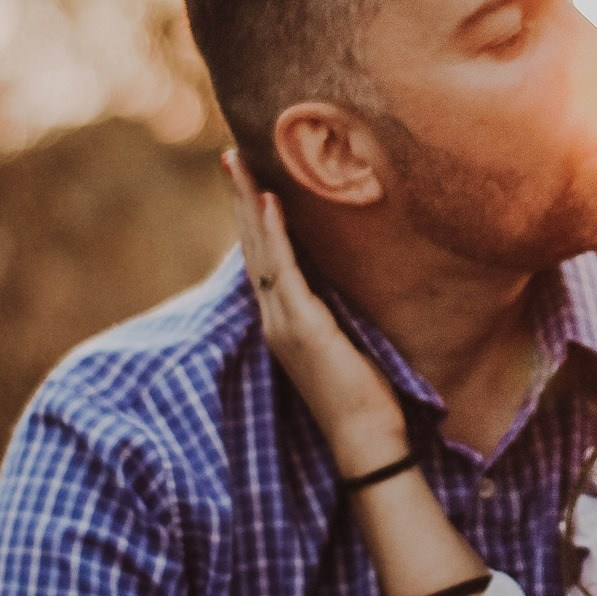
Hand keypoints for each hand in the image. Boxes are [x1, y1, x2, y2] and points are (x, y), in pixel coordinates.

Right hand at [221, 149, 405, 459]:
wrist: (366, 440)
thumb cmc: (364, 397)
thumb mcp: (347, 342)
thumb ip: (337, 312)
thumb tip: (347, 281)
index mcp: (284, 320)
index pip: (264, 259)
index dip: (252, 219)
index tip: (247, 179)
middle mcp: (276, 318)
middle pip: (251, 247)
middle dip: (239, 198)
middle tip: (230, 155)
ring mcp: (285, 323)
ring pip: (260, 252)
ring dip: (248, 204)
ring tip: (239, 163)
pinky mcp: (304, 328)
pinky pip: (285, 273)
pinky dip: (276, 236)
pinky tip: (269, 202)